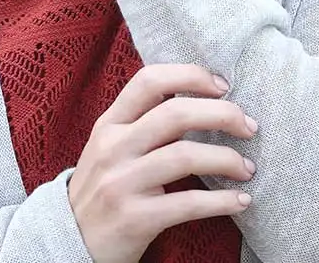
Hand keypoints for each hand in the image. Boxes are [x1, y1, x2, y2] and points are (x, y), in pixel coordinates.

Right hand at [67, 63, 256, 262]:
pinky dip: (222, 201)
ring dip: (227, 159)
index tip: (222, 87)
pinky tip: (241, 201)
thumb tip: (198, 99)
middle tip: (249, 127)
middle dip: (223, 115)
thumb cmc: (101, 190)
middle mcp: (113, 148)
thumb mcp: (109, 148)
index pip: (150, 81)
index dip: (191, 76)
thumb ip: (140, 123)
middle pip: (175, 114)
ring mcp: (121, 183)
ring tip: (247, 168)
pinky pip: (188, 203)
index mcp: (109, 124)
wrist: (69, 242)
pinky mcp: (135, 219)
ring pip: (185, 156)